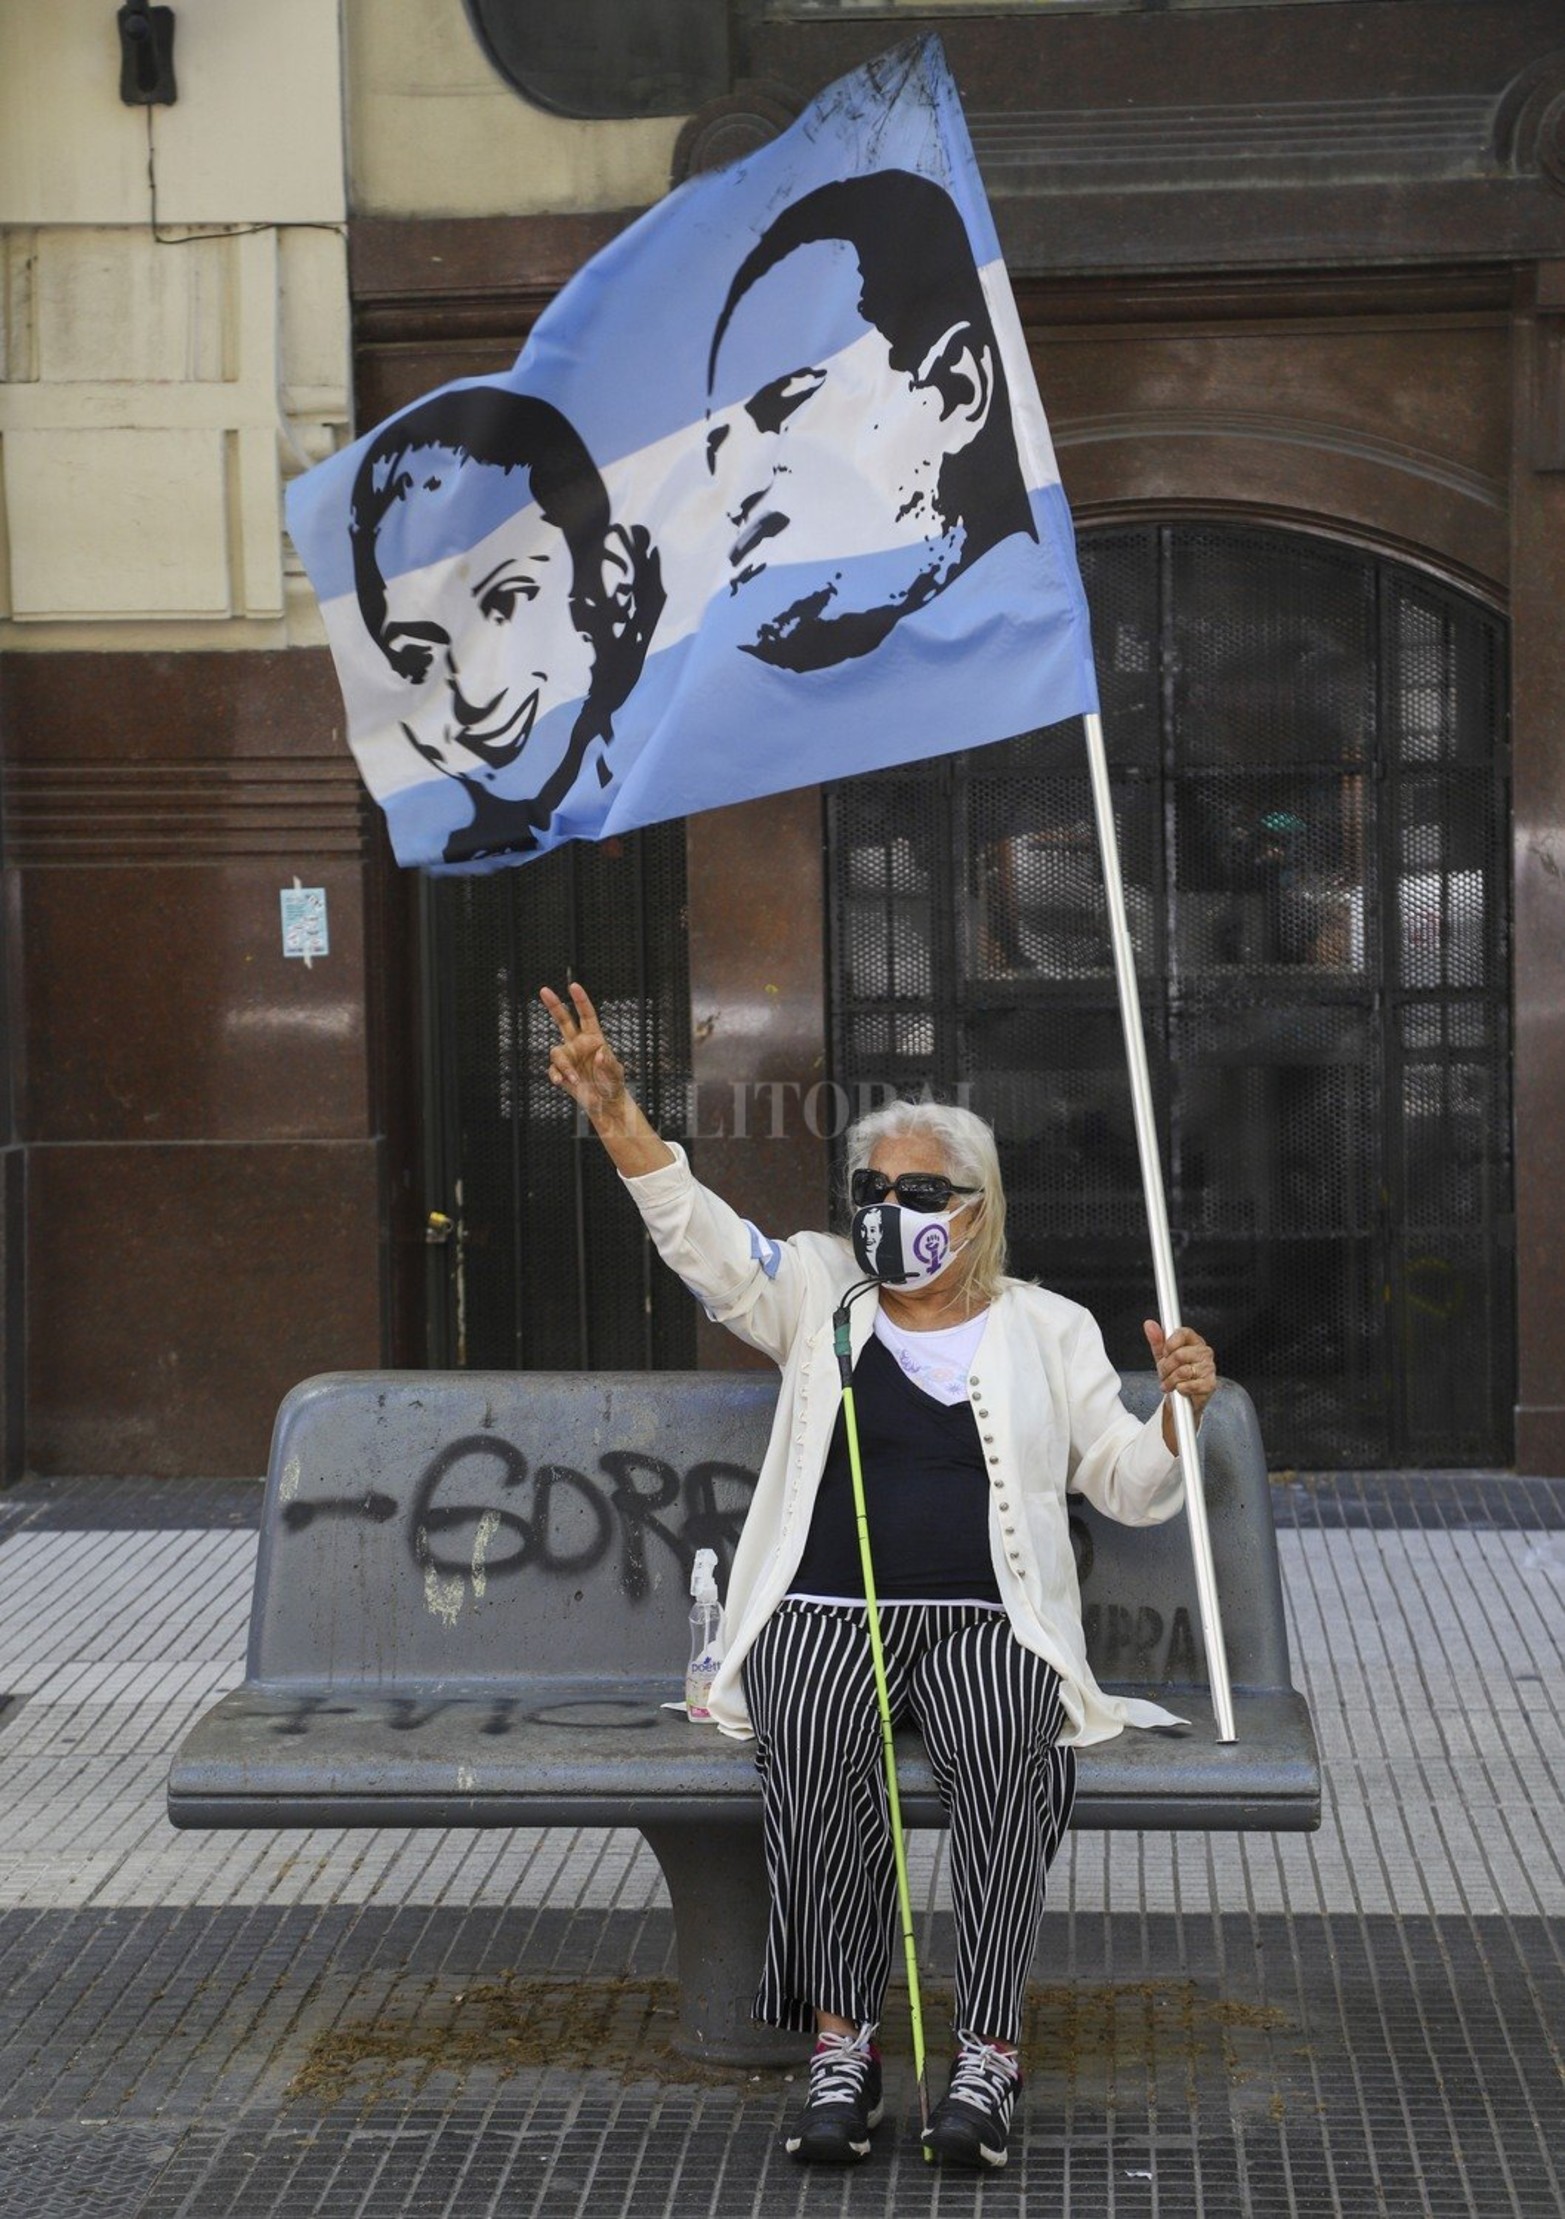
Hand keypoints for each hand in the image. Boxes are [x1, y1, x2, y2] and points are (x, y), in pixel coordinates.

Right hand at [538, 984, 673, 1178]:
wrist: (605, 1103)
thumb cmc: (614, 1085)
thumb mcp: (617, 1074)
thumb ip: (610, 1064)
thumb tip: (600, 1054)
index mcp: (595, 1038)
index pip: (586, 1015)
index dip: (580, 1000)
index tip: (573, 986)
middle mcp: (579, 1044)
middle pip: (563, 1020)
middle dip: (554, 1005)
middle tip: (543, 990)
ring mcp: (569, 1057)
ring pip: (557, 1052)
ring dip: (564, 1065)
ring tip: (574, 1079)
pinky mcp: (562, 1072)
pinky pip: (553, 1070)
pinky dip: (557, 1075)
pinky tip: (562, 1082)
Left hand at [1143, 1321, 1216, 1449]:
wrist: (1181, 1398)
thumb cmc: (1174, 1374)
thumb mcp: (1163, 1356)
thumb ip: (1157, 1340)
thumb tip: (1149, 1324)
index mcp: (1194, 1341)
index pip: (1183, 1333)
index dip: (1170, 1344)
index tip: (1164, 1353)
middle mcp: (1205, 1352)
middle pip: (1180, 1354)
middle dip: (1166, 1367)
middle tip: (1164, 1374)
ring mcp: (1209, 1368)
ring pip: (1183, 1371)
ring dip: (1170, 1381)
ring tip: (1169, 1384)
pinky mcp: (1210, 1384)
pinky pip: (1189, 1385)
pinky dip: (1180, 1389)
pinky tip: (1179, 1390)